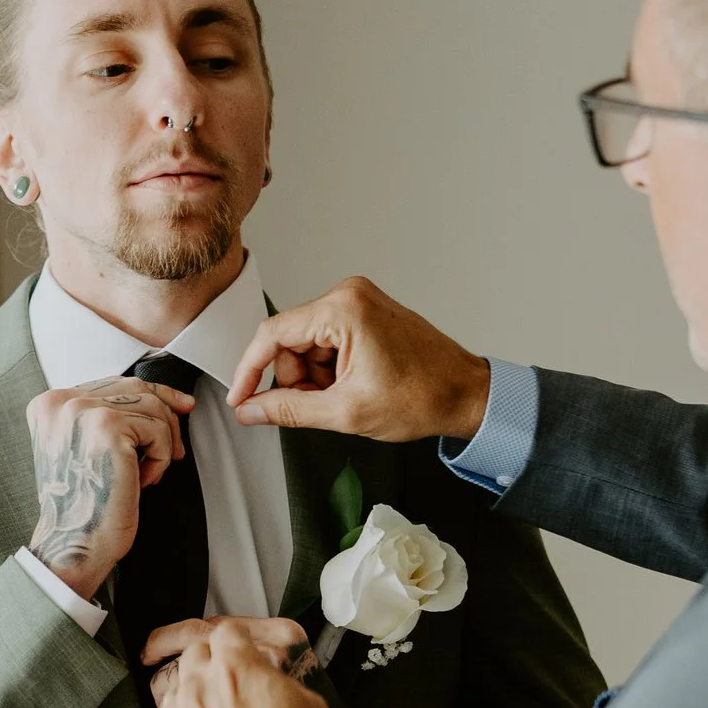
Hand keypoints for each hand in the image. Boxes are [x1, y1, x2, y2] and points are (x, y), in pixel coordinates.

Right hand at [25, 376, 195, 599]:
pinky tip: (143, 481)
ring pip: (152, 406)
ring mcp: (81, 411)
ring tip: (146, 474)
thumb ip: (109, 416)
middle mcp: (60, 401)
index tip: (180, 405)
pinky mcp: (106, 427)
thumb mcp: (89, 449)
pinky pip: (157, 429)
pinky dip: (160, 459)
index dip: (154, 393)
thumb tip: (168, 397)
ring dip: (161, 444)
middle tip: (175, 450)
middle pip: (136, 386)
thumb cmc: (86, 505)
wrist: (76, 543)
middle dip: (166, 416)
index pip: (114, 380)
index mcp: (50, 404)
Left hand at [150, 621, 345, 707]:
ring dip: (197, 697)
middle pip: (195, 656)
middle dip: (214, 663)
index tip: (246, 650)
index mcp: (236, 669)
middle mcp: (199, 690)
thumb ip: (285, 685)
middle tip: (236, 683)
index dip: (240, 640)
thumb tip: (275, 685)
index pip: (228, 632)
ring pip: (177, 692)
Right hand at [226, 276, 491, 442]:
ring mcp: (359, 301)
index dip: (250, 371)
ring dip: (313, 378)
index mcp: (343, 309)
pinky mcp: (367, 312)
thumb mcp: (345, 412)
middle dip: (294, 379)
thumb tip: (250, 411)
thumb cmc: (422, 398)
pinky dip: (329, 370)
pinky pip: (327, 341)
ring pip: (307, 344)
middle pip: (289, 340)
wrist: (466, 394)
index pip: (272, 335)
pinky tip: (350, 388)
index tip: (241, 399)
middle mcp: (349, 295)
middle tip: (315, 408)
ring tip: (343, 400)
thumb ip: (288, 410)